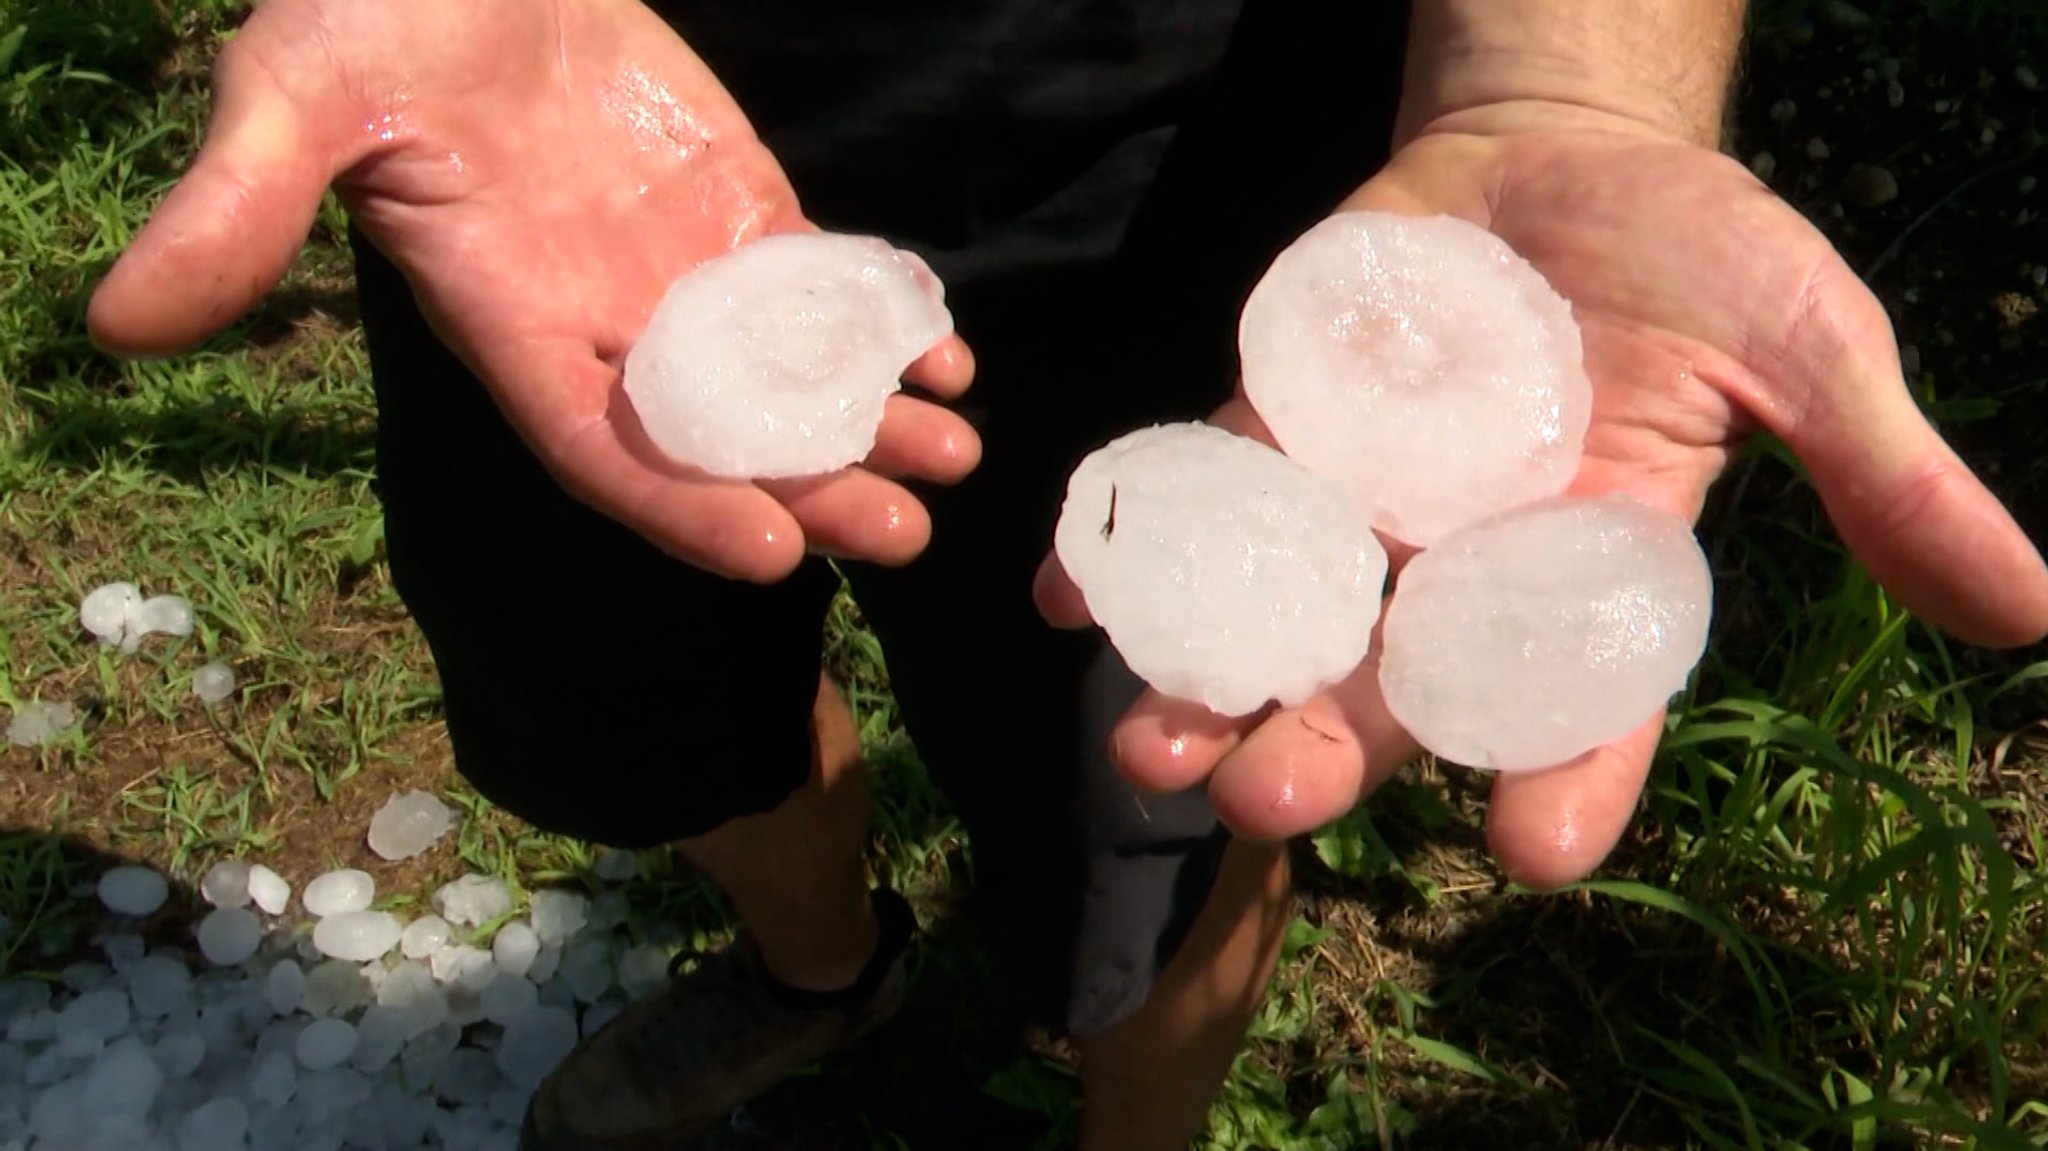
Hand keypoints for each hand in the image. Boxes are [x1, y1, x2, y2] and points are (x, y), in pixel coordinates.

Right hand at [88, 0, 978, 581]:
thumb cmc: (371, 11)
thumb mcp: (296, 93)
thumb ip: (238, 205)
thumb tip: (118, 321)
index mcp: (507, 325)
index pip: (597, 447)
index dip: (679, 504)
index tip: (772, 552)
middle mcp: (602, 322)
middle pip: (716, 438)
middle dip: (808, 488)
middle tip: (902, 534)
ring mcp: (679, 271)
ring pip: (784, 377)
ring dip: (869, 425)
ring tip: (954, 460)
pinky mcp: (736, 212)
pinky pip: (818, 292)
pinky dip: (882, 330)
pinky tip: (949, 365)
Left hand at [1038, 109, 2047, 885]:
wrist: (1563, 157)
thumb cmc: (1700, 256)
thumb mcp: (1805, 349)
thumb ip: (1884, 479)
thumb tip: (2030, 616)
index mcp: (1591, 568)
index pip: (1582, 700)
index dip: (1565, 774)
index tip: (1537, 854)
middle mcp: (1461, 562)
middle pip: (1393, 682)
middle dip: (1332, 745)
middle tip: (1267, 805)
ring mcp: (1358, 496)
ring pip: (1276, 613)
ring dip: (1204, 678)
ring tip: (1144, 743)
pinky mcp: (1271, 422)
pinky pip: (1197, 493)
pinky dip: (1129, 543)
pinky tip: (1064, 592)